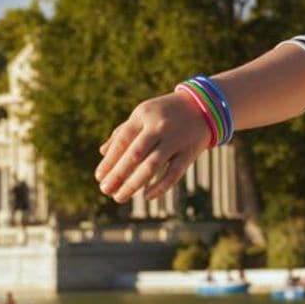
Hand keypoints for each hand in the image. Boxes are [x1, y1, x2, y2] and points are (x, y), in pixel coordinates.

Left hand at [95, 91, 212, 202]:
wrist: (204, 106)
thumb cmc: (166, 113)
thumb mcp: (144, 115)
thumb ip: (123, 132)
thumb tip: (102, 153)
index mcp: (143, 115)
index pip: (122, 140)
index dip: (109, 160)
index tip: (99, 177)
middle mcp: (158, 126)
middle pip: (134, 155)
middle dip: (118, 175)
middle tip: (105, 190)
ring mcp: (175, 140)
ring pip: (151, 166)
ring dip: (133, 184)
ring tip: (119, 197)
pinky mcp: (189, 152)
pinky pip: (173, 173)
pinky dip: (159, 186)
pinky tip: (146, 196)